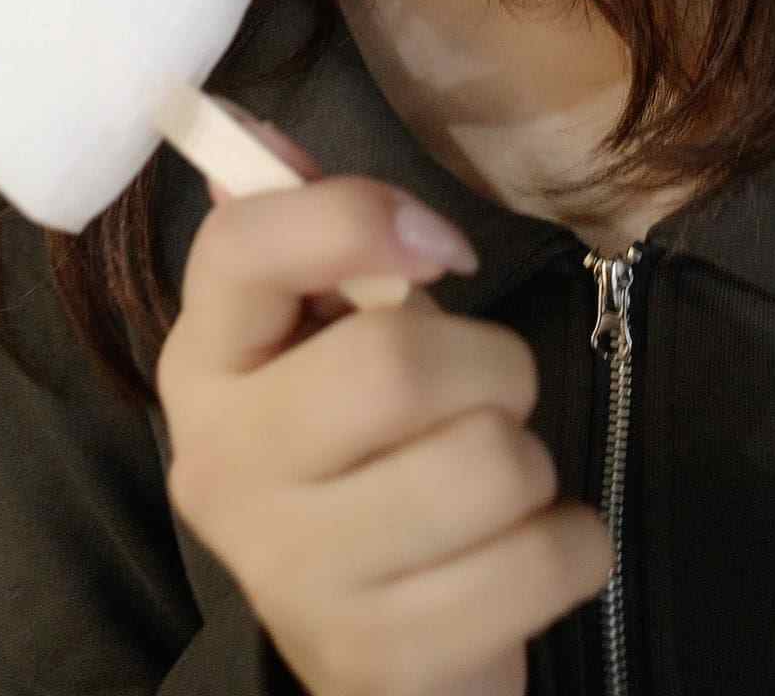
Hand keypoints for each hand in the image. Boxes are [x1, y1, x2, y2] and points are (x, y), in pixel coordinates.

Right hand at [155, 115, 612, 695]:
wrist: (368, 653)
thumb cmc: (358, 456)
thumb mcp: (319, 340)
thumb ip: (306, 234)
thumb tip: (256, 132)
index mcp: (205, 365)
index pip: (242, 248)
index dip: (356, 218)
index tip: (442, 248)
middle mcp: (223, 467)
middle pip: (395, 363)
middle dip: (489, 362)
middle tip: (487, 388)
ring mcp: (295, 575)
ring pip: (488, 462)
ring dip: (530, 459)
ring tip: (494, 480)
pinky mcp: (380, 659)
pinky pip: (545, 558)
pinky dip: (570, 543)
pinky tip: (524, 552)